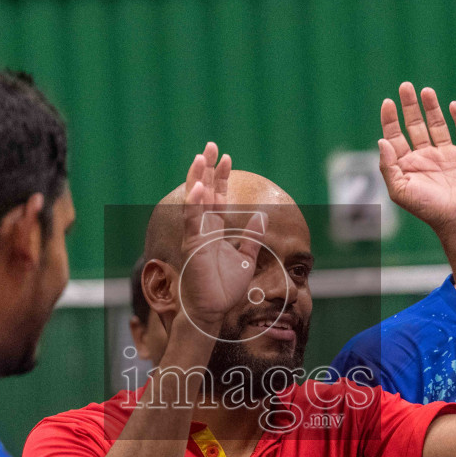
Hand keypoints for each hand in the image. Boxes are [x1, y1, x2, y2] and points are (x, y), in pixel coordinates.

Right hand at [176, 142, 263, 330]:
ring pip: (195, 200)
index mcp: (214, 230)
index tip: (227, 158)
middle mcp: (203, 228)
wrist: (212, 311)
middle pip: (204, 191)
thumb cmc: (224, 289)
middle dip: (207, 168)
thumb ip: (252, 237)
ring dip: (198, 177)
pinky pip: (193, 220)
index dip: (220, 177)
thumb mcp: (246, 259)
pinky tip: (199, 186)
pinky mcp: (193, 245)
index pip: (217, 197)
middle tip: (211, 146)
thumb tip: (262, 216)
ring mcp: (196, 234)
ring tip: (201, 156)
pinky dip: (195, 203)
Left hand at [377, 82, 455, 234]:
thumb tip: (381, 141)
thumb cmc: (427, 208)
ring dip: (431, 107)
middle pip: (415, 125)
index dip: (391, 119)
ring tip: (425, 90)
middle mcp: (425, 156)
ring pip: (437, 124)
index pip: (395, 136)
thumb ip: (388, 166)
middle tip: (405, 86)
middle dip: (409, 106)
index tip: (388, 102)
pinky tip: (451, 105)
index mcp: (407, 164)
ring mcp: (446, 154)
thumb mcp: (400, 191)